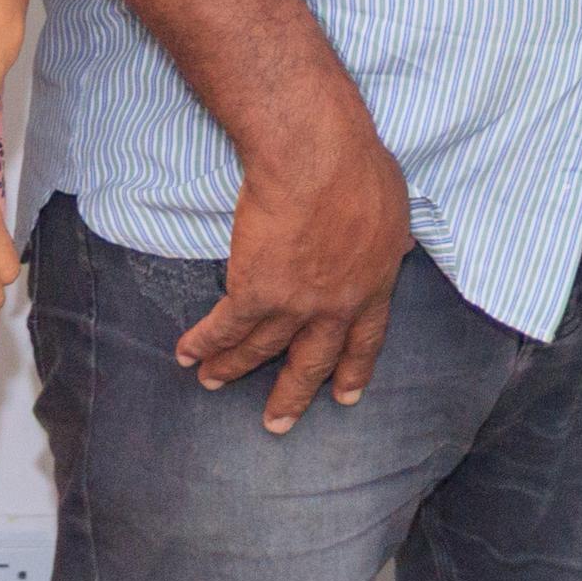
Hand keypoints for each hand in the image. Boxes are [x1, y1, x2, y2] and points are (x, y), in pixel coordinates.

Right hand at [177, 103, 412, 434]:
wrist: (318, 157)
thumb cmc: (359, 166)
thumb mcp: (394, 208)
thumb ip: (386, 239)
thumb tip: (391, 245)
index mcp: (375, 284)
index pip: (365, 340)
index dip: (353, 369)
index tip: (345, 395)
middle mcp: (337, 306)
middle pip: (312, 361)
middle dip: (292, 395)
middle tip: (277, 424)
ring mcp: (296, 304)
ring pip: (260, 349)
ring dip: (232, 368)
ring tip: (212, 382)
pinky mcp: (255, 292)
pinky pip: (225, 327)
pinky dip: (203, 343)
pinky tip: (187, 354)